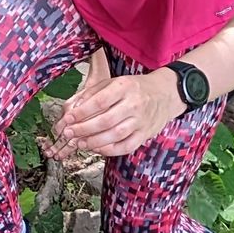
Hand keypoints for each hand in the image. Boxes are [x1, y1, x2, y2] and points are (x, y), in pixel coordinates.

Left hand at [54, 63, 181, 159]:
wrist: (165, 94)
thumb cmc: (135, 88)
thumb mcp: (114, 82)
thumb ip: (92, 93)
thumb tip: (73, 108)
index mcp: (124, 87)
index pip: (99, 101)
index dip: (81, 112)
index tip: (68, 118)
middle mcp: (134, 104)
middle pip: (105, 120)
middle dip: (84, 129)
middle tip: (69, 133)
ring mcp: (141, 121)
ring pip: (115, 135)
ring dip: (94, 141)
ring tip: (79, 142)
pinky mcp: (145, 134)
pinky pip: (126, 146)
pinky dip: (110, 150)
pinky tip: (97, 148)